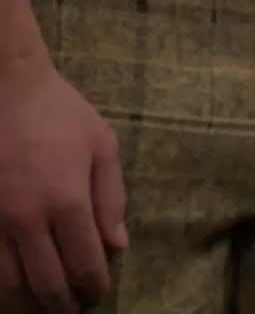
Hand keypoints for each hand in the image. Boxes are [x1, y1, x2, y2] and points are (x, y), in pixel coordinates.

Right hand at [0, 59, 125, 311]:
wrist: (6, 87)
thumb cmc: (59, 112)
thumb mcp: (101, 143)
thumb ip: (112, 197)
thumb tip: (117, 245)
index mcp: (67, 199)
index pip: (85, 265)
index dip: (94, 288)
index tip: (97, 293)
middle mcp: (29, 218)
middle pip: (48, 287)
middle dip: (64, 307)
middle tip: (72, 310)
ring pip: (10, 289)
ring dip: (30, 305)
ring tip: (43, 305)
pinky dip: (2, 289)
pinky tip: (14, 289)